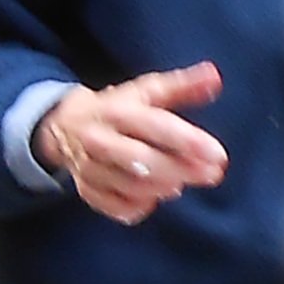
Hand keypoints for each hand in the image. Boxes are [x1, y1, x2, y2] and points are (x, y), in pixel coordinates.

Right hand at [40, 65, 228, 224]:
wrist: (63, 126)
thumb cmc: (116, 108)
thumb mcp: (147, 92)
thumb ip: (182, 85)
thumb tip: (215, 76)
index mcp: (116, 111)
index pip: (155, 126)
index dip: (188, 141)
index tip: (219, 155)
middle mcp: (99, 139)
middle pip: (141, 161)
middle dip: (180, 170)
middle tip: (212, 174)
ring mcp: (90, 167)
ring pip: (130, 187)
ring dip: (162, 188)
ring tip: (182, 183)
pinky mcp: (87, 190)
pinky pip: (116, 206)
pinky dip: (139, 206)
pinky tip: (154, 196)